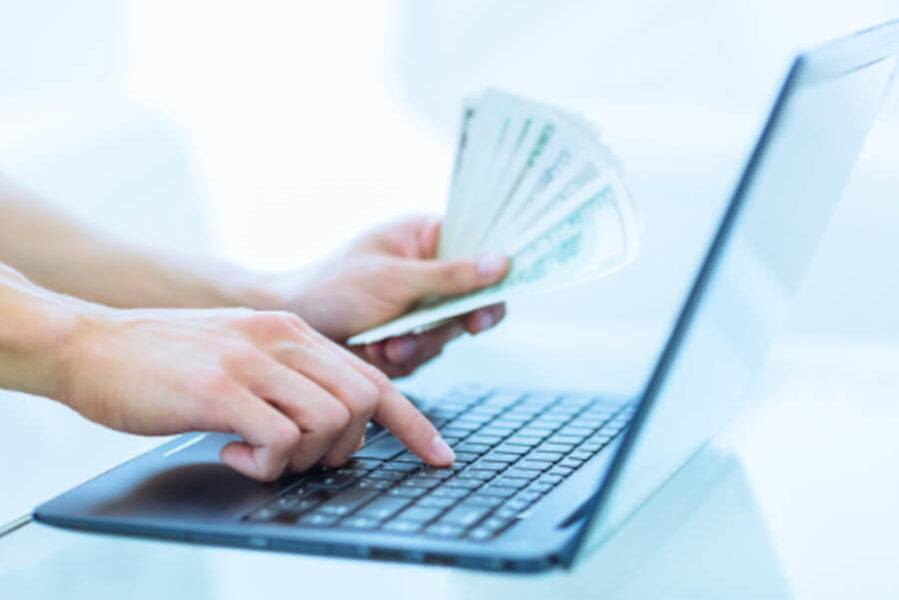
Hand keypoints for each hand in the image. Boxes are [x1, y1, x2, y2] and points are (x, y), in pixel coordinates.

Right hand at [58, 305, 454, 480]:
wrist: (92, 344)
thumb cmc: (168, 360)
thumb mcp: (245, 355)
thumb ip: (292, 381)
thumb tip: (333, 429)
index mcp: (294, 332)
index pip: (374, 379)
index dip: (414, 424)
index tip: (439, 457)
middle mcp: (282, 340)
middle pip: (362, 403)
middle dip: (345, 448)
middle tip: (301, 457)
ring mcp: (252, 361)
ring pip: (330, 422)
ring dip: (302, 458)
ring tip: (256, 455)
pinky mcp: (219, 389)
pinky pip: (279, 441)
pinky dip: (263, 465)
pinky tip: (228, 453)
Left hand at [262, 216, 508, 375]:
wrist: (288, 333)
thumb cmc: (331, 288)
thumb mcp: (393, 279)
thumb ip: (450, 276)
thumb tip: (503, 263)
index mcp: (424, 238)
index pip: (479, 249)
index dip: (494, 274)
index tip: (492, 298)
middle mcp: (427, 270)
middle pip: (472, 297)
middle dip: (449, 320)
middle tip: (455, 326)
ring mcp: (418, 306)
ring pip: (450, 332)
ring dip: (422, 342)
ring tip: (387, 342)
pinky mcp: (407, 337)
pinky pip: (428, 353)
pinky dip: (404, 357)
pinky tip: (378, 350)